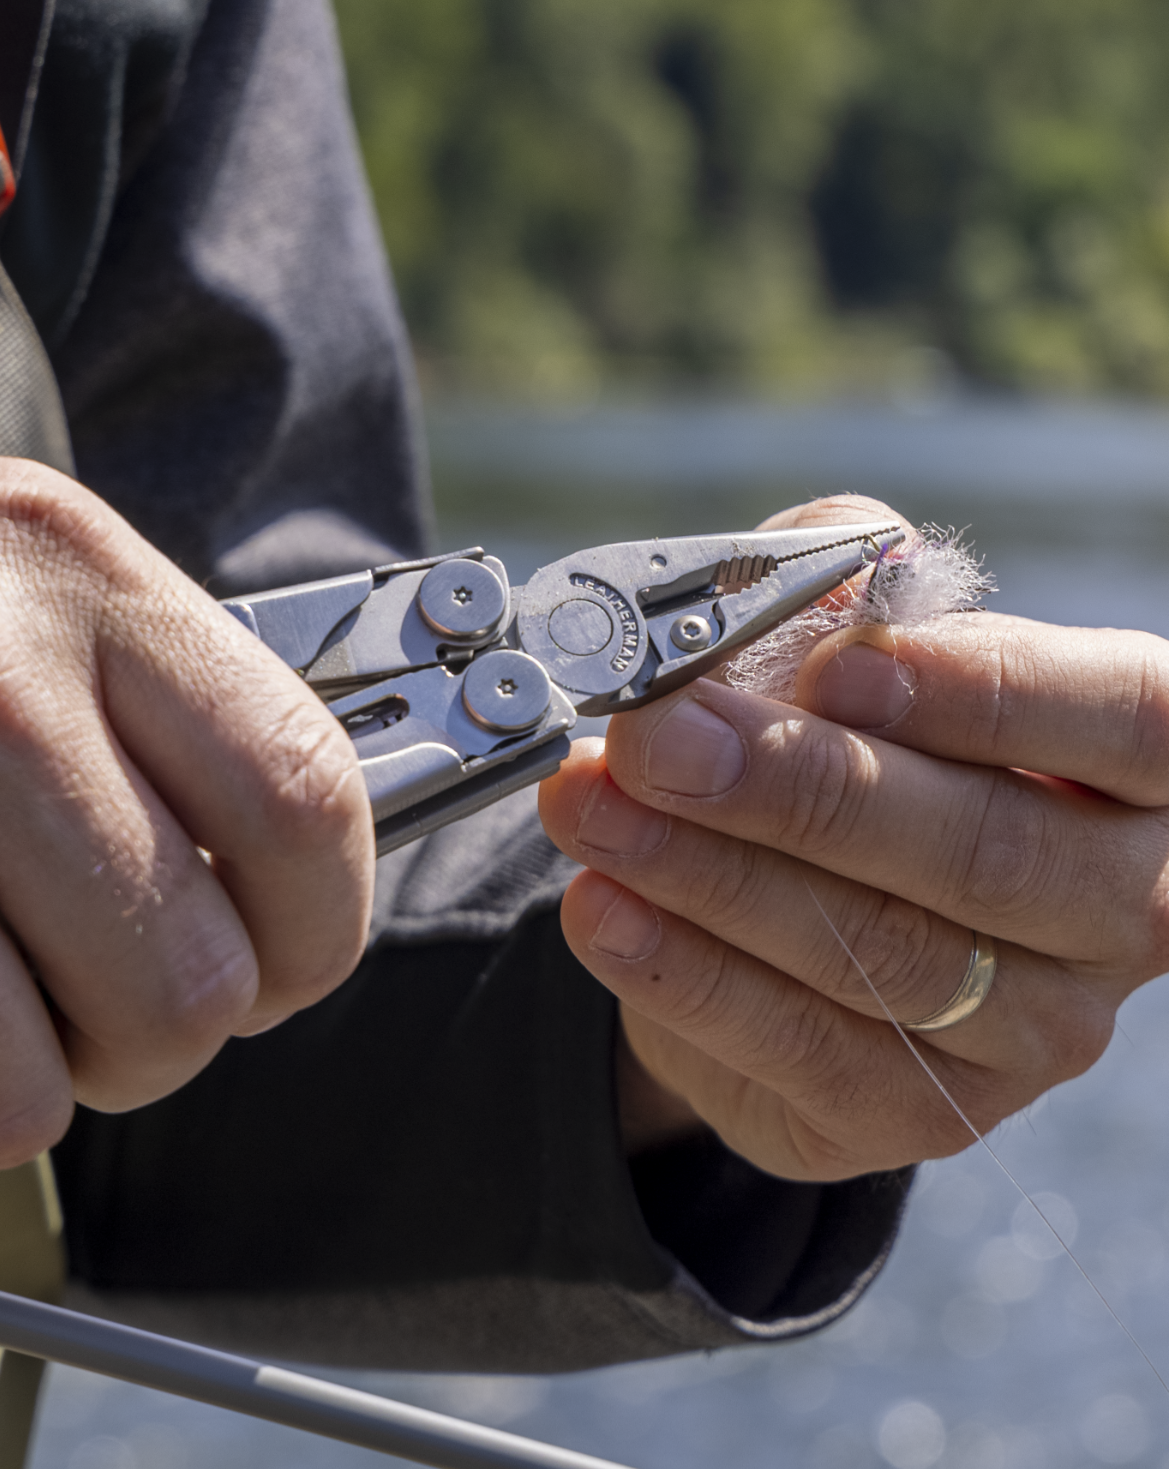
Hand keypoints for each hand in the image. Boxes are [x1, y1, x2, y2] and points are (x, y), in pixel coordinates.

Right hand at [0, 422, 372, 1168]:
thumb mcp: (3, 556)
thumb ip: (146, 691)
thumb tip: (263, 863)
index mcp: (80, 582)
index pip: (303, 800)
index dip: (319, 926)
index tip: (280, 963)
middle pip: (186, 989)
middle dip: (144, 1042)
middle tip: (81, 1000)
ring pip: (20, 1098)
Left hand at [538, 497, 1168, 1180]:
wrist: (802, 911)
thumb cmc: (851, 747)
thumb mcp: (851, 644)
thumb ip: (843, 593)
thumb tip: (802, 591)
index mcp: (1136, 772)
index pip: (1125, 720)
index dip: (991, 693)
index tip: (845, 671)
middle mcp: (1115, 909)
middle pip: (982, 851)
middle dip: (797, 787)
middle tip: (658, 736)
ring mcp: (1032, 1030)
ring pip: (875, 952)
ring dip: (707, 872)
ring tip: (589, 805)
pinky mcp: (921, 1112)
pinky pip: (798, 1044)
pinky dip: (683, 972)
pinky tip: (600, 908)